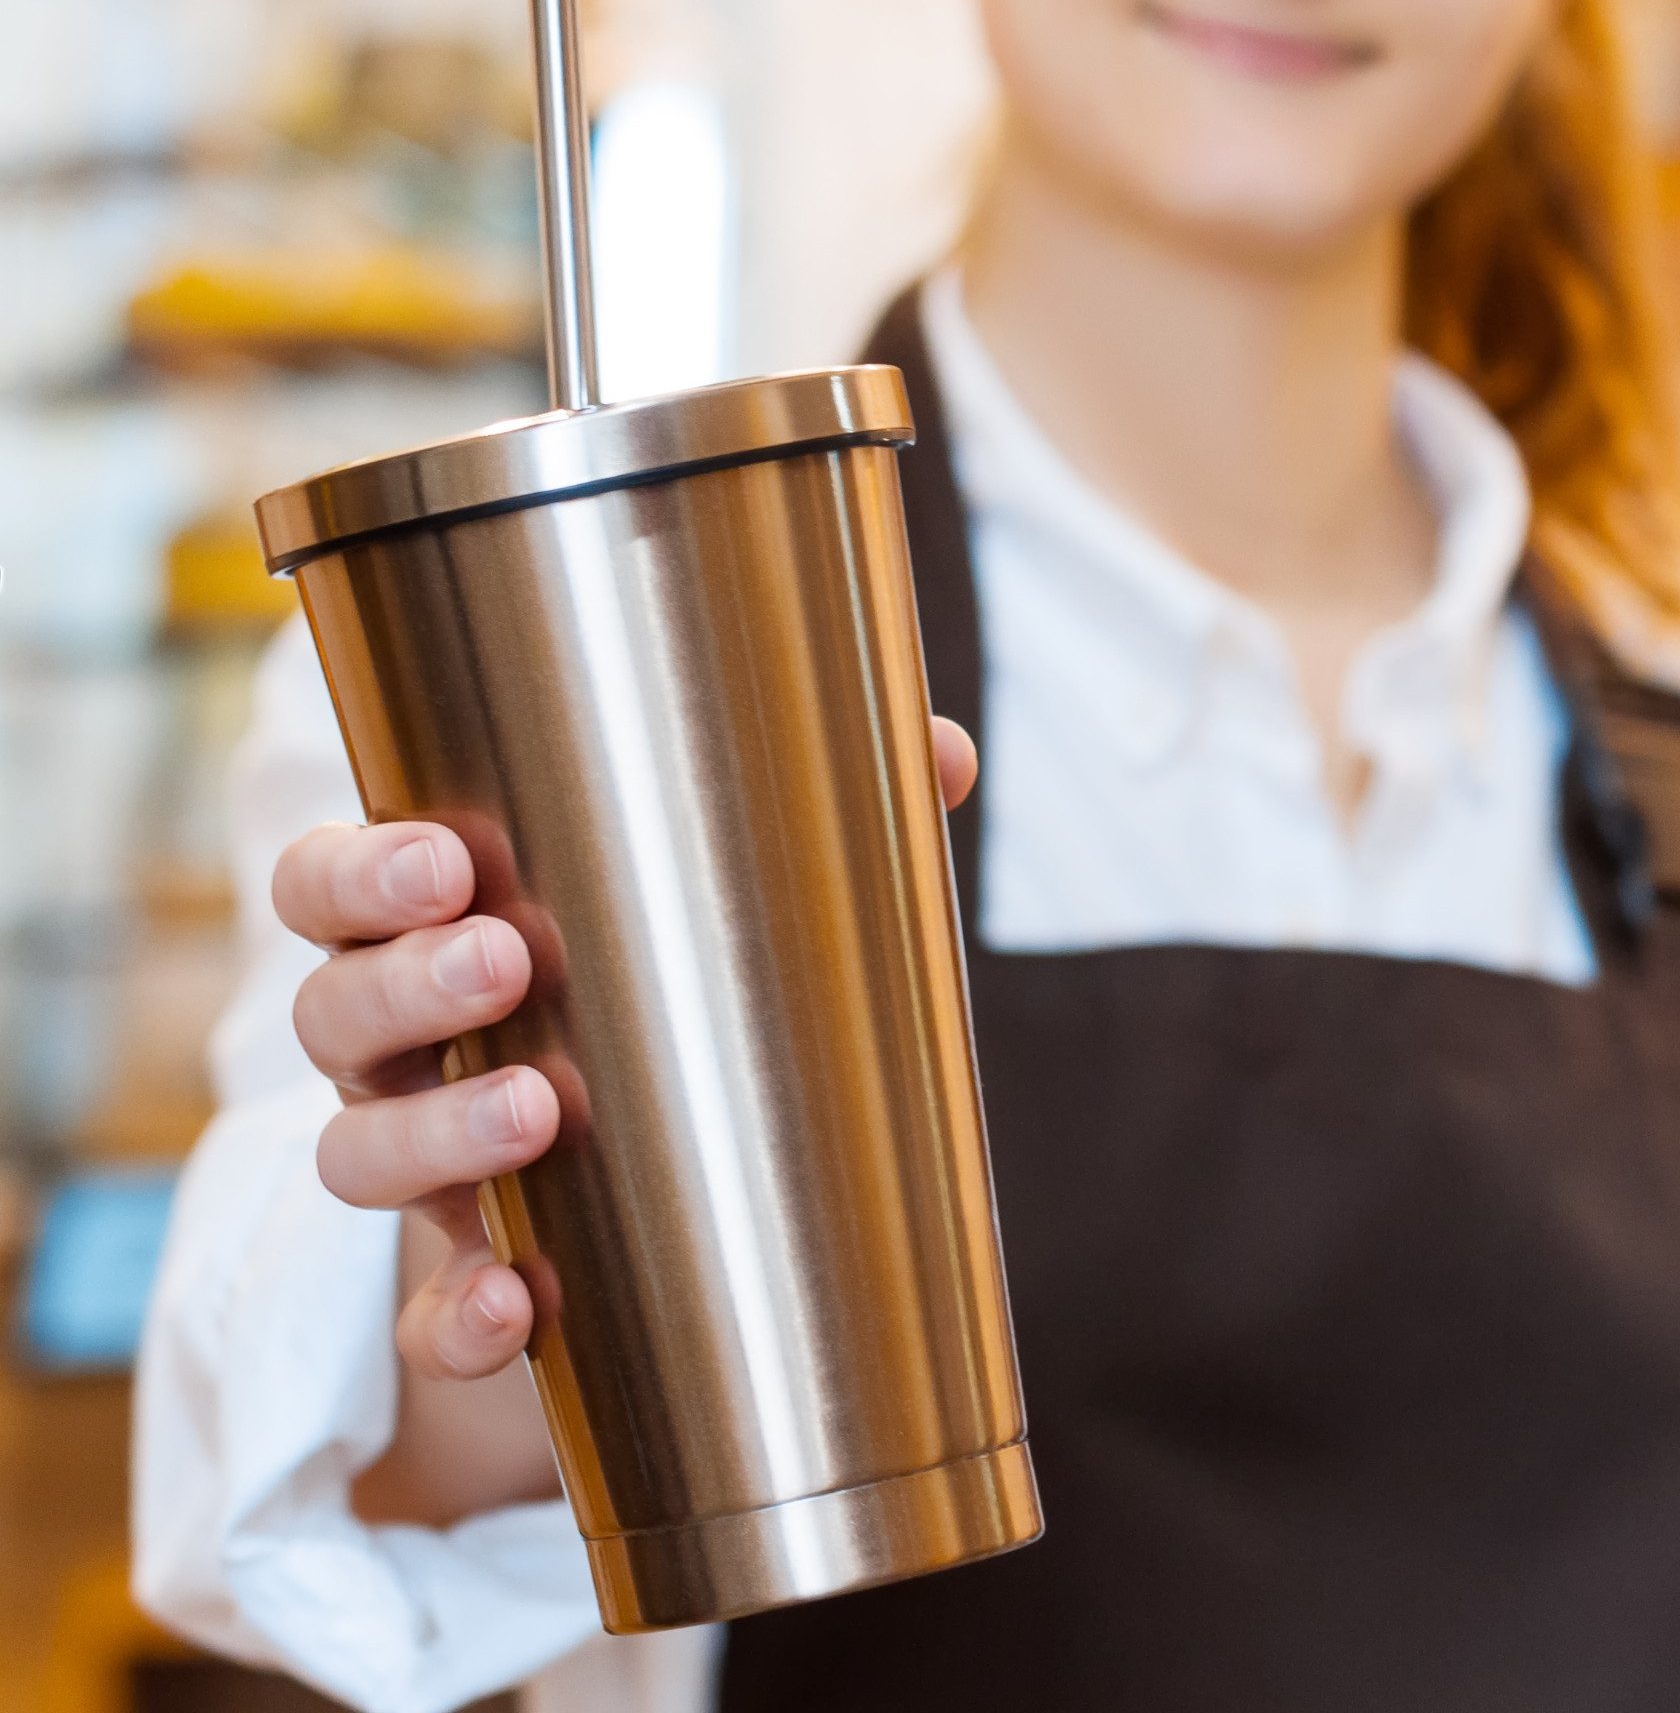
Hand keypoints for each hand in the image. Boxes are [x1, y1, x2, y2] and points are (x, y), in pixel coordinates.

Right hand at [284, 719, 976, 1382]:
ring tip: (536, 1110)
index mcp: (442, 935)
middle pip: (336, 1010)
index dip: (359, 871)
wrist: (689, 1214)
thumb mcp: (747, 912)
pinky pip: (425, 1324)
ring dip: (431, 1133)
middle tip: (503, 954)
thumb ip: (833, 822)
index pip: (335, 888)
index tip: (447, 856)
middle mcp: (409, 1052)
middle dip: (404, 980)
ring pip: (360, 1155)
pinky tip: (514, 1306)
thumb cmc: (688, 1009)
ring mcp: (431, 1175)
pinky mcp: (472, 1288)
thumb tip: (943, 756)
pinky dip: (456, 1321)